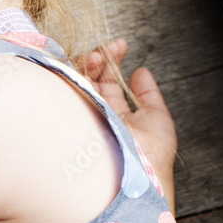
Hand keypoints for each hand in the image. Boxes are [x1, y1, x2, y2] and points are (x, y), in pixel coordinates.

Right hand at [80, 39, 177, 212]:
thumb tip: (140, 72)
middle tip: (112, 47)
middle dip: (99, 59)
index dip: (112, 63)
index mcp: (113, 117)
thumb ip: (148, 94)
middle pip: (89, 80)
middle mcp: (94, 117)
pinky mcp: (68, 117)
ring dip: (88, 62)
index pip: (106, 84)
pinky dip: (75, 71)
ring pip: (75, 82)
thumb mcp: (158, 118)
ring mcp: (79, 117)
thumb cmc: (151, 156)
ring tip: (101, 53)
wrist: (137, 176)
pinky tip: (90, 60)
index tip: (121, 46)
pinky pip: (65, 89)